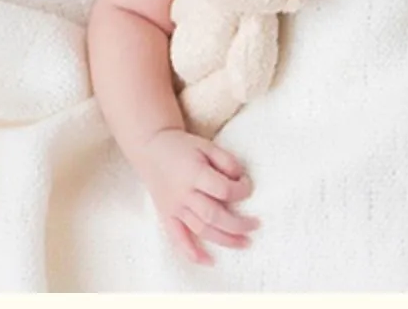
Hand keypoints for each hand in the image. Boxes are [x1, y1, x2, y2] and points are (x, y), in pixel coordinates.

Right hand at [137, 128, 258, 265]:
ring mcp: (174, 208)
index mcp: (194, 174)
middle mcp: (183, 194)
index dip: (241, 190)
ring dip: (225, 240)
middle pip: (214, 216)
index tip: (247, 185)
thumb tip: (240, 179)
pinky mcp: (166, 216)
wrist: (151, 148)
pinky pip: (177, 239)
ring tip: (245, 243)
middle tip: (256, 225)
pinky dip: (192, 253)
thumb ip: (226, 161)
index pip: (223, 190)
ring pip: (201, 230)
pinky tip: (209, 261)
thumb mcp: (206, 146)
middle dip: (238, 224)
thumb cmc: (182, 147)